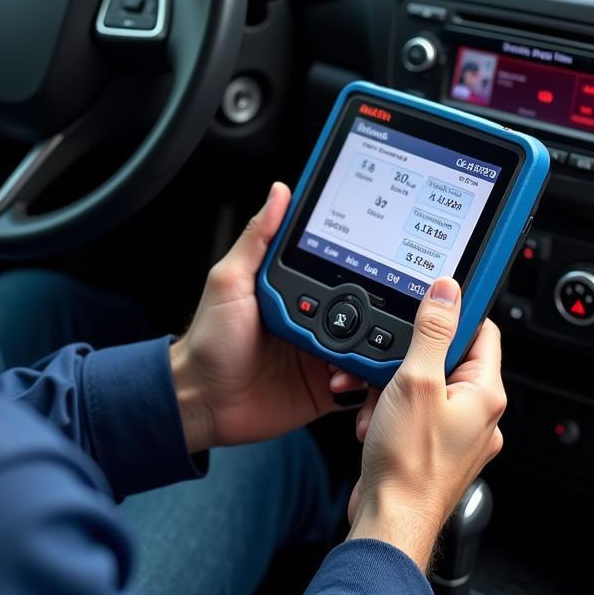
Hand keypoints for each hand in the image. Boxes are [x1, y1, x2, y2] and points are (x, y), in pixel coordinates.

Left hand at [169, 182, 364, 453]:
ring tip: (354, 355)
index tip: (389, 251)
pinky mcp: (328, 386)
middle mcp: (315, 316)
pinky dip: (367, 382)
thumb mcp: (229, 280)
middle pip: (366, 305)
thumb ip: (257, 238)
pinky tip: (348, 381)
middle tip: (380, 315)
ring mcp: (324, 351)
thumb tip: (279, 192)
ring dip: (376, 349)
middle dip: (383, 310)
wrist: (204, 401)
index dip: (365, 260)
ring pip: (373, 344)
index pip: (339, 265)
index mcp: (296, 287)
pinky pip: (362, 382)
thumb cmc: (209, 339)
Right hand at [346, 278, 505, 570]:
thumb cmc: (408, 462)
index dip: (453, 310)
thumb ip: (432, 332)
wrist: (389, 518)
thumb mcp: (415, 381)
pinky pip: (412, 411)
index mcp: (485, 393)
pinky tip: (372, 420)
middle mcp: (479, 413)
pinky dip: (389, 409)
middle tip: (388, 365)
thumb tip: (447, 291)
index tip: (430, 297)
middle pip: (444, 356)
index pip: (481, 329)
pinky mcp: (433, 448)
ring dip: (392, 386)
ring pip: (423, 385)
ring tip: (377, 401)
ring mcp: (457, 433)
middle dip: (407, 357)